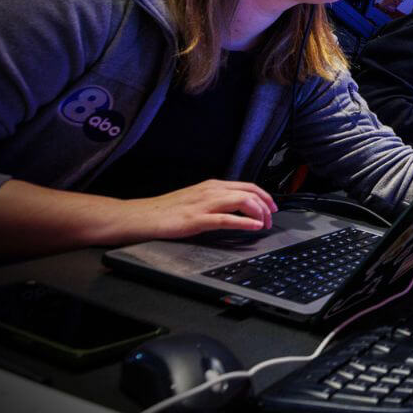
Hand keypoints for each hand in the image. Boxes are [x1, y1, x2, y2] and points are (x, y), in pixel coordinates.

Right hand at [121, 179, 276, 240]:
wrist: (140, 216)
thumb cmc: (165, 211)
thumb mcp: (196, 199)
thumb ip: (215, 200)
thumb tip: (236, 207)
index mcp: (212, 186)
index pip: (247, 186)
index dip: (265, 196)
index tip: (272, 207)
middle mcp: (210, 191)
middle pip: (249, 191)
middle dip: (266, 204)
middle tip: (271, 218)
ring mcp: (204, 204)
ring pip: (242, 201)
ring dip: (259, 213)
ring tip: (264, 224)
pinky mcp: (196, 220)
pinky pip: (226, 219)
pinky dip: (244, 222)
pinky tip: (253, 227)